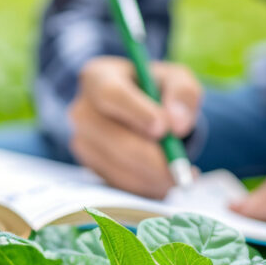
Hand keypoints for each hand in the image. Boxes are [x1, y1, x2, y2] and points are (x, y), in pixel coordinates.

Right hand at [69, 57, 202, 197]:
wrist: (138, 110)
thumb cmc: (156, 90)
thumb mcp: (176, 79)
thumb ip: (183, 94)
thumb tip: (177, 124)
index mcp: (98, 77)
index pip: (110, 95)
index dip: (137, 113)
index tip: (164, 128)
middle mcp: (82, 110)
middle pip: (112, 138)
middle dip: (150, 157)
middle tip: (181, 168)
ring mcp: (82, 141)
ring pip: (116, 166)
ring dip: (151, 176)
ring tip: (181, 175)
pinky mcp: (90, 166)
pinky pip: (118, 183)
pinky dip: (145, 187)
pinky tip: (165, 180)